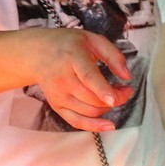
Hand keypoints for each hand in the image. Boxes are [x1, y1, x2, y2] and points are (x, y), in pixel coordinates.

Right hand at [18, 28, 132, 131]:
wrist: (38, 53)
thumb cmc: (69, 45)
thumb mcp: (93, 39)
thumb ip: (114, 55)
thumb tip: (127, 76)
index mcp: (73, 58)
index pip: (88, 77)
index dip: (103, 90)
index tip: (116, 98)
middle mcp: (63, 79)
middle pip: (92, 98)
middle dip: (116, 98)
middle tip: (126, 90)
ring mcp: (58, 95)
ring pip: (88, 111)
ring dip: (108, 108)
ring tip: (115, 96)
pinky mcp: (56, 106)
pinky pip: (76, 121)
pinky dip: (93, 126)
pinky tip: (108, 125)